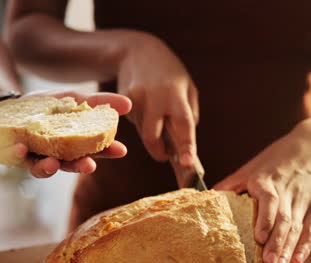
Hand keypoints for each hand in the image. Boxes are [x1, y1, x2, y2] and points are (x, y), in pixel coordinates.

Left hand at [19, 90, 131, 177]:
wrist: (12, 105)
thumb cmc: (47, 106)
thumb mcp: (74, 99)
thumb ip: (99, 102)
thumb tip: (129, 104)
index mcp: (74, 144)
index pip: (94, 149)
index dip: (108, 151)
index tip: (121, 150)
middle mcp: (57, 155)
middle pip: (71, 164)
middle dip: (80, 166)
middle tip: (90, 166)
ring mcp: (36, 157)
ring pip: (44, 168)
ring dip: (49, 167)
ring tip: (53, 163)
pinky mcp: (15, 156)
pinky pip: (17, 158)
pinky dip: (19, 154)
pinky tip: (20, 147)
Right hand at [116, 31, 200, 171]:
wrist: (137, 50)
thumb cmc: (169, 72)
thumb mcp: (187, 87)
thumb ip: (189, 113)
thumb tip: (184, 141)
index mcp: (175, 93)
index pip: (183, 124)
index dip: (186, 146)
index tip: (187, 164)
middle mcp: (154, 96)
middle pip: (153, 136)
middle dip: (159, 152)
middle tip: (165, 156)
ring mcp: (134, 99)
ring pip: (143, 131)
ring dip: (151, 134)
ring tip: (156, 116)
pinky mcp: (121, 101)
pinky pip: (134, 122)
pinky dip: (142, 122)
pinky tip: (145, 106)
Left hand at [214, 121, 310, 262]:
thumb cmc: (277, 159)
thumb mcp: (252, 167)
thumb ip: (231, 184)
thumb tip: (206, 198)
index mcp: (268, 181)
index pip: (269, 201)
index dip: (265, 220)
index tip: (259, 238)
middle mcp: (288, 191)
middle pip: (284, 219)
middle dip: (277, 243)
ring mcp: (304, 199)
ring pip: (298, 226)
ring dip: (289, 248)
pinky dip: (307, 244)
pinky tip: (299, 259)